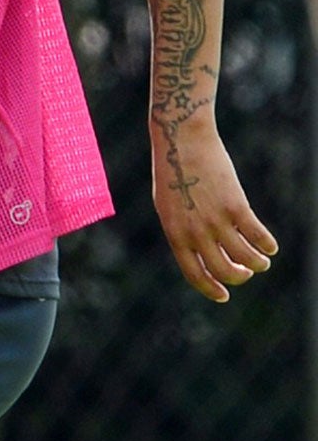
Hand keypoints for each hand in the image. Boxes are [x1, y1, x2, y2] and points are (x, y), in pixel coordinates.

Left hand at [152, 128, 276, 302]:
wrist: (182, 144)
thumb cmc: (174, 175)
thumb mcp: (169, 208)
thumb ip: (184, 231)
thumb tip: (203, 252)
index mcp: (175, 235)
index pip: (194, 274)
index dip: (211, 289)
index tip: (224, 296)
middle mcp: (195, 233)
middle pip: (223, 270)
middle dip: (239, 277)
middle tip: (247, 273)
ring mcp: (216, 221)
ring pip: (245, 257)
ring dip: (258, 263)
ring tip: (263, 261)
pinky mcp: (236, 207)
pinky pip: (257, 235)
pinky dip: (267, 245)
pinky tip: (270, 247)